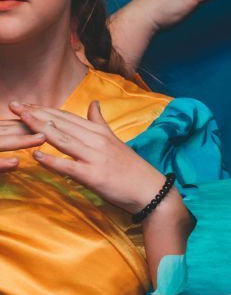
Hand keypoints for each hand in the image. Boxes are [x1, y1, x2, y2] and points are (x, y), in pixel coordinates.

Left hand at [7, 100, 173, 212]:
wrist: (151, 190)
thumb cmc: (132, 168)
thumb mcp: (116, 141)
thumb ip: (100, 123)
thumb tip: (94, 103)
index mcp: (100, 133)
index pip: (67, 117)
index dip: (45, 109)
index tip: (26, 103)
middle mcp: (97, 141)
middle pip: (61, 124)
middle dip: (35, 114)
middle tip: (14, 106)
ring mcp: (95, 158)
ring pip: (63, 140)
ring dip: (40, 129)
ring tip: (21, 120)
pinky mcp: (94, 176)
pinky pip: (69, 166)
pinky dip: (52, 161)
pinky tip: (36, 155)